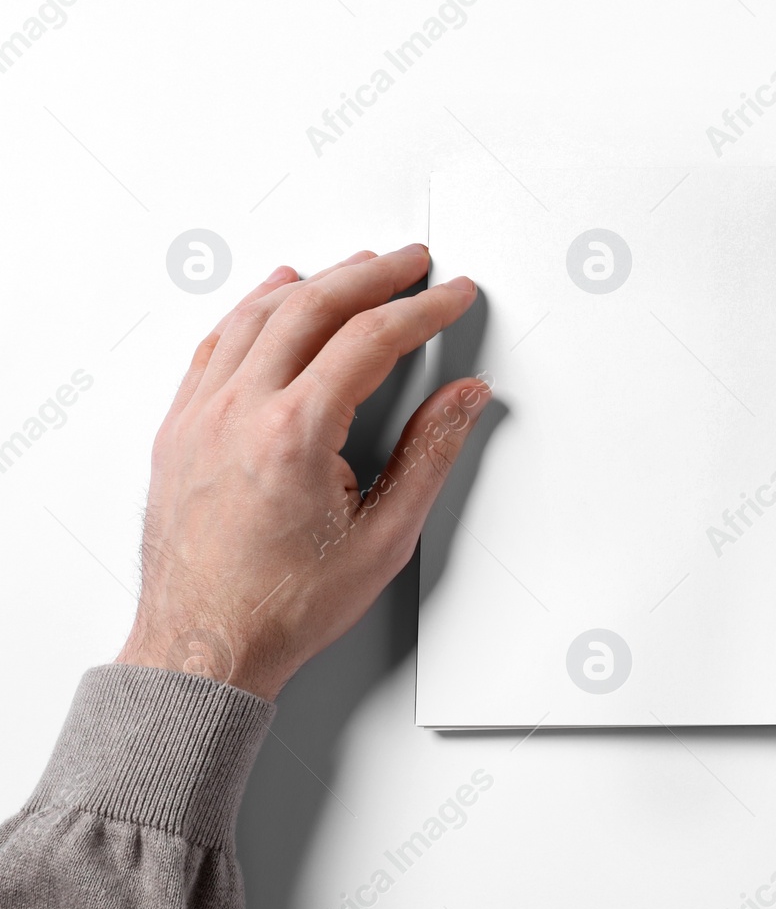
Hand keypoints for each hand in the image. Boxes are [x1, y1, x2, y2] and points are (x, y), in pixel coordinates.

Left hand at [115, 244, 488, 698]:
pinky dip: (252, 308)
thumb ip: (430, 455)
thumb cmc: (282, 606)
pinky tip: (273, 295)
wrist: (203, 646)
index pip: (371, 339)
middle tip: (412, 262)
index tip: (451, 294)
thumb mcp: (384, 537)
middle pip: (314, 307)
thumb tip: (464, 399)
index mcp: (293, 435)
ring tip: (355, 267)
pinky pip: (215, 343)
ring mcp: (199, 414)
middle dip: (373, 275)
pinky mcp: (178, 426)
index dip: (423, 309)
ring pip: (259, 315)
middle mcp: (238, 412)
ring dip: (315, 282)